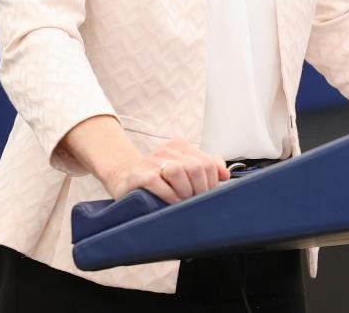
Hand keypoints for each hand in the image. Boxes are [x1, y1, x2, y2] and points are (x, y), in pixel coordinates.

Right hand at [101, 138, 229, 203]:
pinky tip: (171, 202)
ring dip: (185, 191)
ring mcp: (152, 162)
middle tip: (195, 202)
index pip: (208, 163)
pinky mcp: (139, 175)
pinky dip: (168, 195)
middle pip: (197, 167)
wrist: (123, 174)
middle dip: (200, 189)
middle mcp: (168, 152)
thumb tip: (225, 174)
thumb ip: (206, 166)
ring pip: (179, 171)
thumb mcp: (182, 166)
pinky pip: (157, 182)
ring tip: (182, 201)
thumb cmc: (157, 175)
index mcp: (181, 147)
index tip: (207, 195)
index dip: (212, 182)